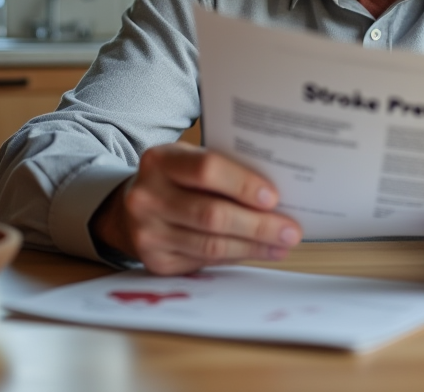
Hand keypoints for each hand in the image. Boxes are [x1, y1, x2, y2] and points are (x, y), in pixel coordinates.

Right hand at [90, 143, 302, 275]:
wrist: (133, 208)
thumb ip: (224, 170)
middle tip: (290, 231)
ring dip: (253, 246)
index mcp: (160, 161)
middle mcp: (147, 197)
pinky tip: (258, 252)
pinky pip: (205, 261)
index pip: (206, 170)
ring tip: (282, 244)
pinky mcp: (155, 261)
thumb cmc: (176, 180)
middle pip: (211, 214)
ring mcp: (147, 232)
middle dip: (258, 225)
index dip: (242, 184)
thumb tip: (278, 194)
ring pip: (211, 245)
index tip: (274, 197)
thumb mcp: (190, 161)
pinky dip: (236, 257)